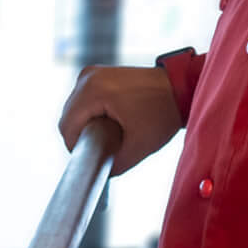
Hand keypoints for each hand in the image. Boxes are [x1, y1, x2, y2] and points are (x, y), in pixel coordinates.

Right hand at [59, 65, 182, 175]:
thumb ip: (112, 165)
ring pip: (73, 110)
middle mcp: (87, 78)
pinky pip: (82, 100)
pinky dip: (90, 113)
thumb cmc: (163, 113)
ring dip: (85, 125)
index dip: (77, 148)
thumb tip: (95, 174)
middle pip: (68, 118)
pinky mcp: (97, 74)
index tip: (95, 156)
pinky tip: (108, 120)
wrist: (179, 88)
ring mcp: (91, 73)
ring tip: (109, 132)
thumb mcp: (138, 147)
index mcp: (93, 91)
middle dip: (82, 137)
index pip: (67, 128)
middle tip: (104, 147)